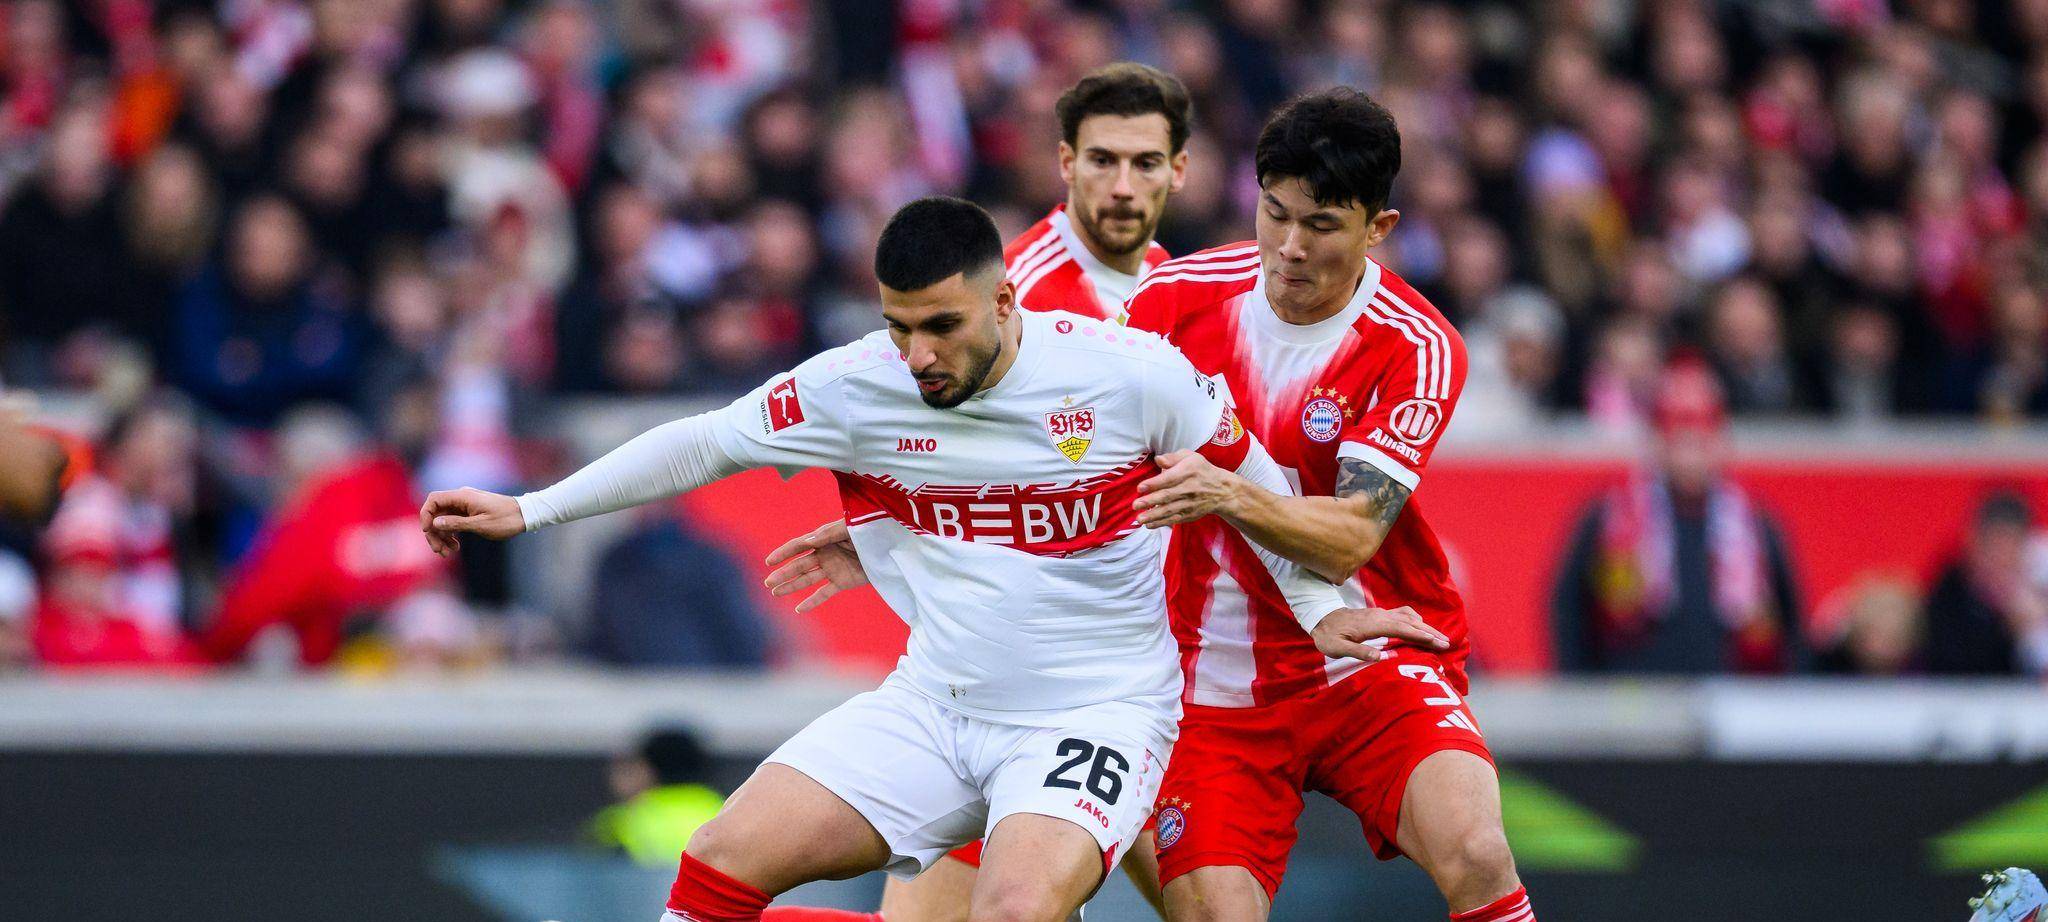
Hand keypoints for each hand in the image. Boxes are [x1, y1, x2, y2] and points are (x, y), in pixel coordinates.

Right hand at [419, 487, 525, 555]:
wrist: (525, 516)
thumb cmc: (506, 520)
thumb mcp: (480, 525)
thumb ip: (456, 523)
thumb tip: (435, 523)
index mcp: (463, 496)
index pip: (434, 499)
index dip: (426, 514)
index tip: (427, 531)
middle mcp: (462, 499)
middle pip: (436, 513)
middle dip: (434, 532)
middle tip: (438, 551)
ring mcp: (465, 506)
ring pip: (444, 520)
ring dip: (442, 536)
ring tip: (447, 553)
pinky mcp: (470, 513)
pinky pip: (453, 522)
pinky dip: (451, 534)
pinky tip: (455, 547)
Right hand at [763, 518, 867, 612]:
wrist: (890, 545)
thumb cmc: (869, 530)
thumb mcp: (849, 528)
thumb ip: (827, 534)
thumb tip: (805, 542)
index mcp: (824, 539)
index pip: (799, 546)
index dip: (783, 553)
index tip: (769, 561)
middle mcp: (825, 554)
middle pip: (799, 565)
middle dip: (783, 574)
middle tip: (767, 583)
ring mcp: (833, 569)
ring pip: (807, 579)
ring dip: (791, 586)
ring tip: (775, 593)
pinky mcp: (843, 582)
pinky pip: (824, 593)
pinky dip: (812, 601)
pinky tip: (798, 609)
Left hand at [1135, 450, 1241, 526]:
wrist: (1221, 491)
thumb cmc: (1201, 470)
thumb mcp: (1191, 457)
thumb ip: (1173, 457)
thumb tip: (1158, 459)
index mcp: (1188, 472)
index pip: (1169, 479)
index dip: (1154, 484)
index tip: (1140, 488)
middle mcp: (1189, 489)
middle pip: (1167, 496)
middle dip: (1150, 502)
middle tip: (1135, 505)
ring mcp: (1189, 504)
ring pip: (1169, 511)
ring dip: (1153, 516)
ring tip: (1139, 519)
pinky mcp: (1189, 514)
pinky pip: (1174, 520)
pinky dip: (1161, 523)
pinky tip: (1149, 525)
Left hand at [1309, 606, 1450, 662]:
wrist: (1320, 617)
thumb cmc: (1328, 636)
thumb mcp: (1337, 648)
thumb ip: (1358, 651)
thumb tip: (1380, 657)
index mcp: (1373, 624)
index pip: (1404, 629)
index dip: (1422, 636)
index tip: (1438, 643)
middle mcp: (1380, 615)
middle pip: (1411, 622)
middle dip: (1430, 632)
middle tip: (1448, 643)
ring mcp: (1381, 613)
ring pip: (1409, 617)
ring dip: (1425, 626)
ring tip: (1439, 637)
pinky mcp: (1380, 614)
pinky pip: (1403, 614)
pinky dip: (1415, 620)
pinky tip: (1420, 626)